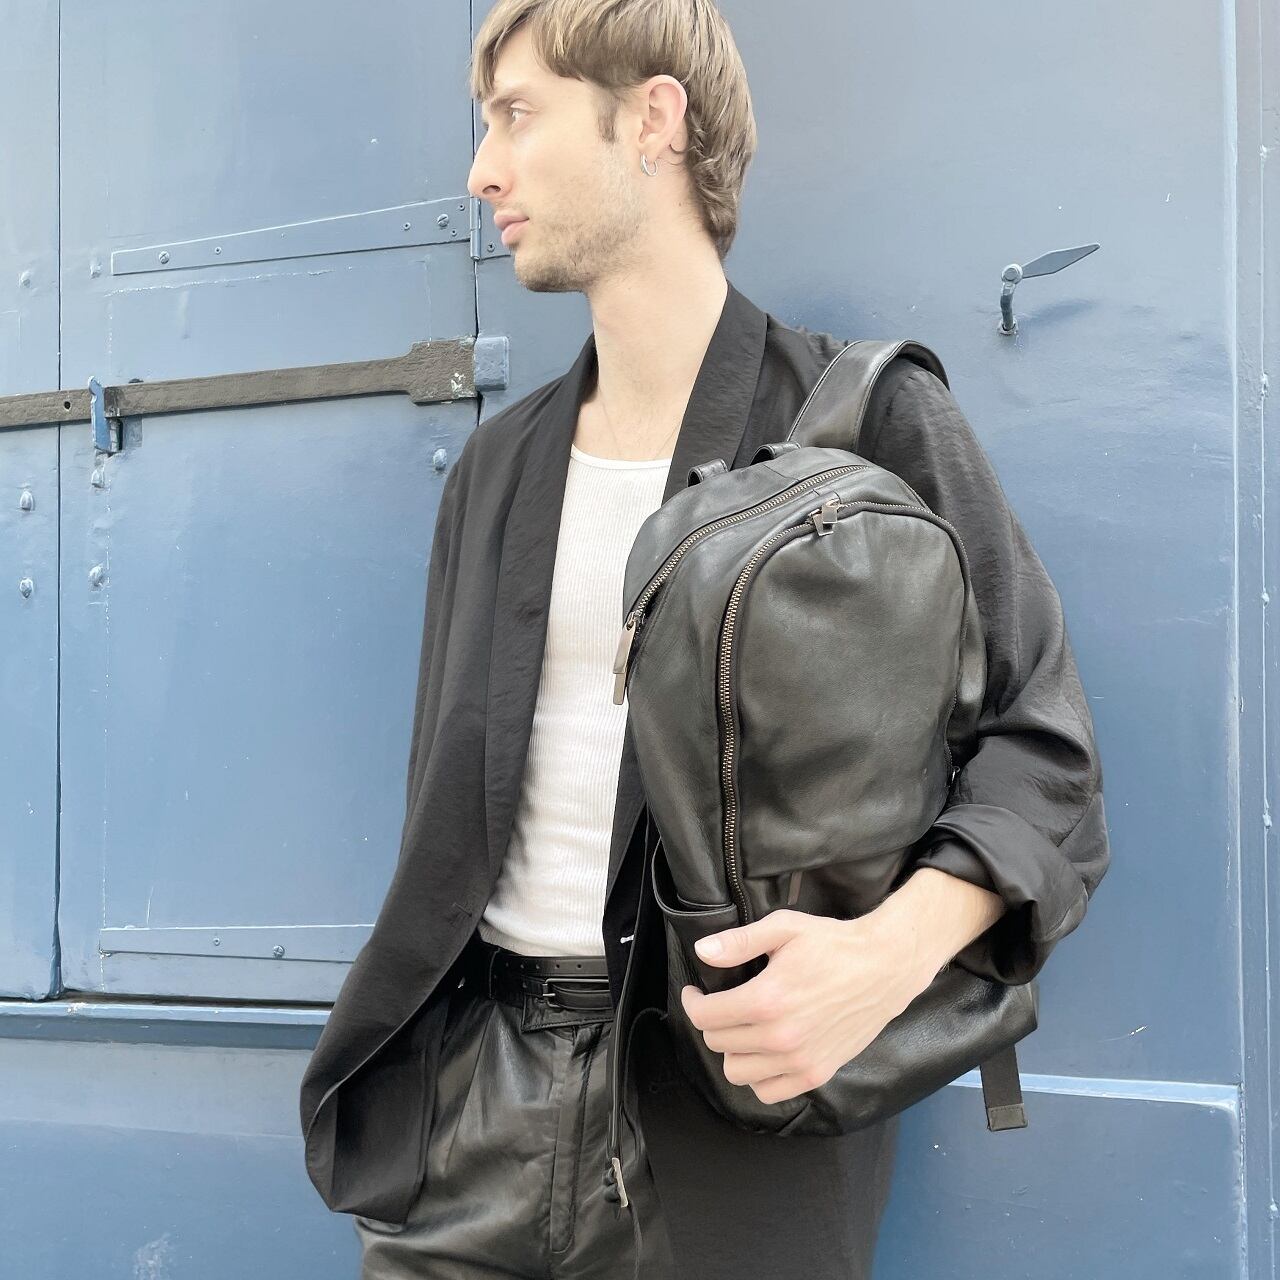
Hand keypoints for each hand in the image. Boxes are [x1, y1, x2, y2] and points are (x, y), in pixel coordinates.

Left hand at [679, 908, 933, 1105]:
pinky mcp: (817, 1073)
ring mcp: (800, 1061)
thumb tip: (702, 952)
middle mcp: (780, 1037)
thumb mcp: (784, 928)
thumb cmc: (834, 944)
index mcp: (767, 1000)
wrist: (884, 967)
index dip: (693, 1002)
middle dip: (713, 1021)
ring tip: (743, 1028)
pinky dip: (759, 1076)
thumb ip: (739, 942)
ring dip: (733, 1050)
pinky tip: (764, 1051)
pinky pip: (768, 1091)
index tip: (697, 992)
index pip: (705, 1017)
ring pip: (737, 1072)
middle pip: (718, 1043)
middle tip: (723, 1004)